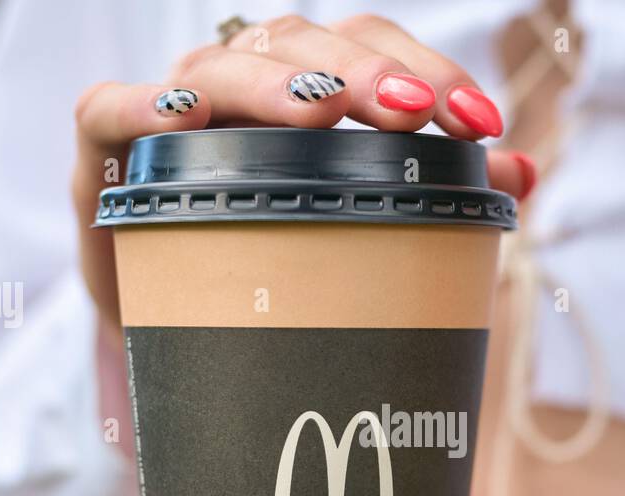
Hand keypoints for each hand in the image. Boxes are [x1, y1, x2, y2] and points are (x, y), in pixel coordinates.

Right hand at [71, 14, 534, 326]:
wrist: (170, 322)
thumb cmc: (270, 263)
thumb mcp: (352, 230)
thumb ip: (430, 193)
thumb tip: (518, 177)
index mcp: (302, 92)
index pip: (369, 51)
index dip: (428, 72)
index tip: (483, 127)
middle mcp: (240, 86)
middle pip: (303, 44)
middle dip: (368, 74)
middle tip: (418, 116)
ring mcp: (171, 115)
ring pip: (220, 66)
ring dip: (274, 82)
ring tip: (326, 110)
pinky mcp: (106, 158)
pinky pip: (110, 114)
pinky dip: (143, 106)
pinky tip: (184, 114)